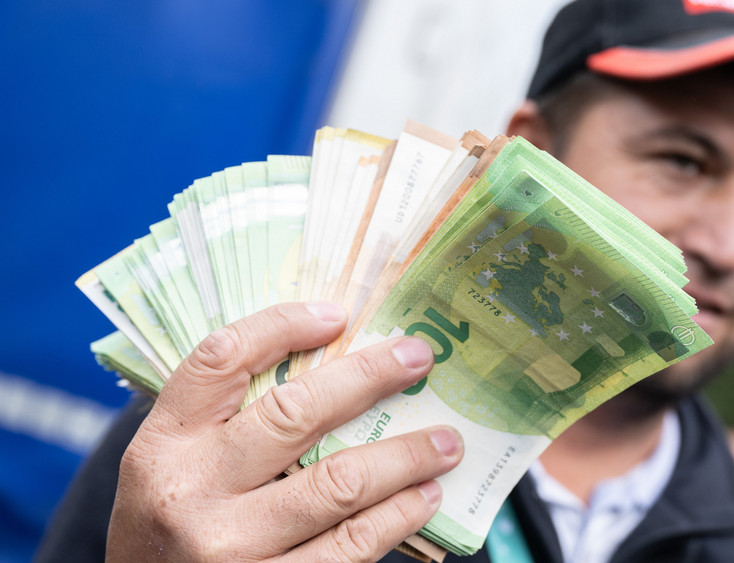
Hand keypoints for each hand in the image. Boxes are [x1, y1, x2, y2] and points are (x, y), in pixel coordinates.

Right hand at [107, 302, 463, 561]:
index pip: (220, 360)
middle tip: (420, 358)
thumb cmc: (171, 527)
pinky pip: (350, 547)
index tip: (337, 314)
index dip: (282, 326)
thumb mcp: (173, 467)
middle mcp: (192, 493)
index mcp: (162, 446)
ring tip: (445, 441)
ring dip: (405, 456)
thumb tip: (330, 362)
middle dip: (370, 377)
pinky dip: (397, 518)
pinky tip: (423, 498)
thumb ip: (225, 420)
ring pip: (338, 485)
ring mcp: (231, 549)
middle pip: (294, 414)